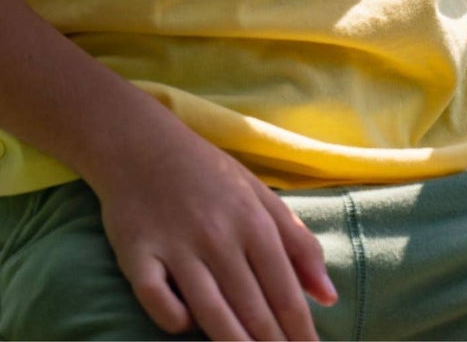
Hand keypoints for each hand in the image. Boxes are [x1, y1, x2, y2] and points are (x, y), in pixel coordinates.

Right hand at [89, 96, 337, 339]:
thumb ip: (296, 241)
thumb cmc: (207, 173)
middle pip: (252, 307)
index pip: (284, 289)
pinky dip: (174, 318)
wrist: (139, 143)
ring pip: (211, 312)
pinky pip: (158, 300)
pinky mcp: (137, 255)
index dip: (300, 330)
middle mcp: (217, 235)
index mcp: (252, 220)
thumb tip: (329, 295)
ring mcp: (176, 246)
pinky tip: (187, 325)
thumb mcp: (258, 194)